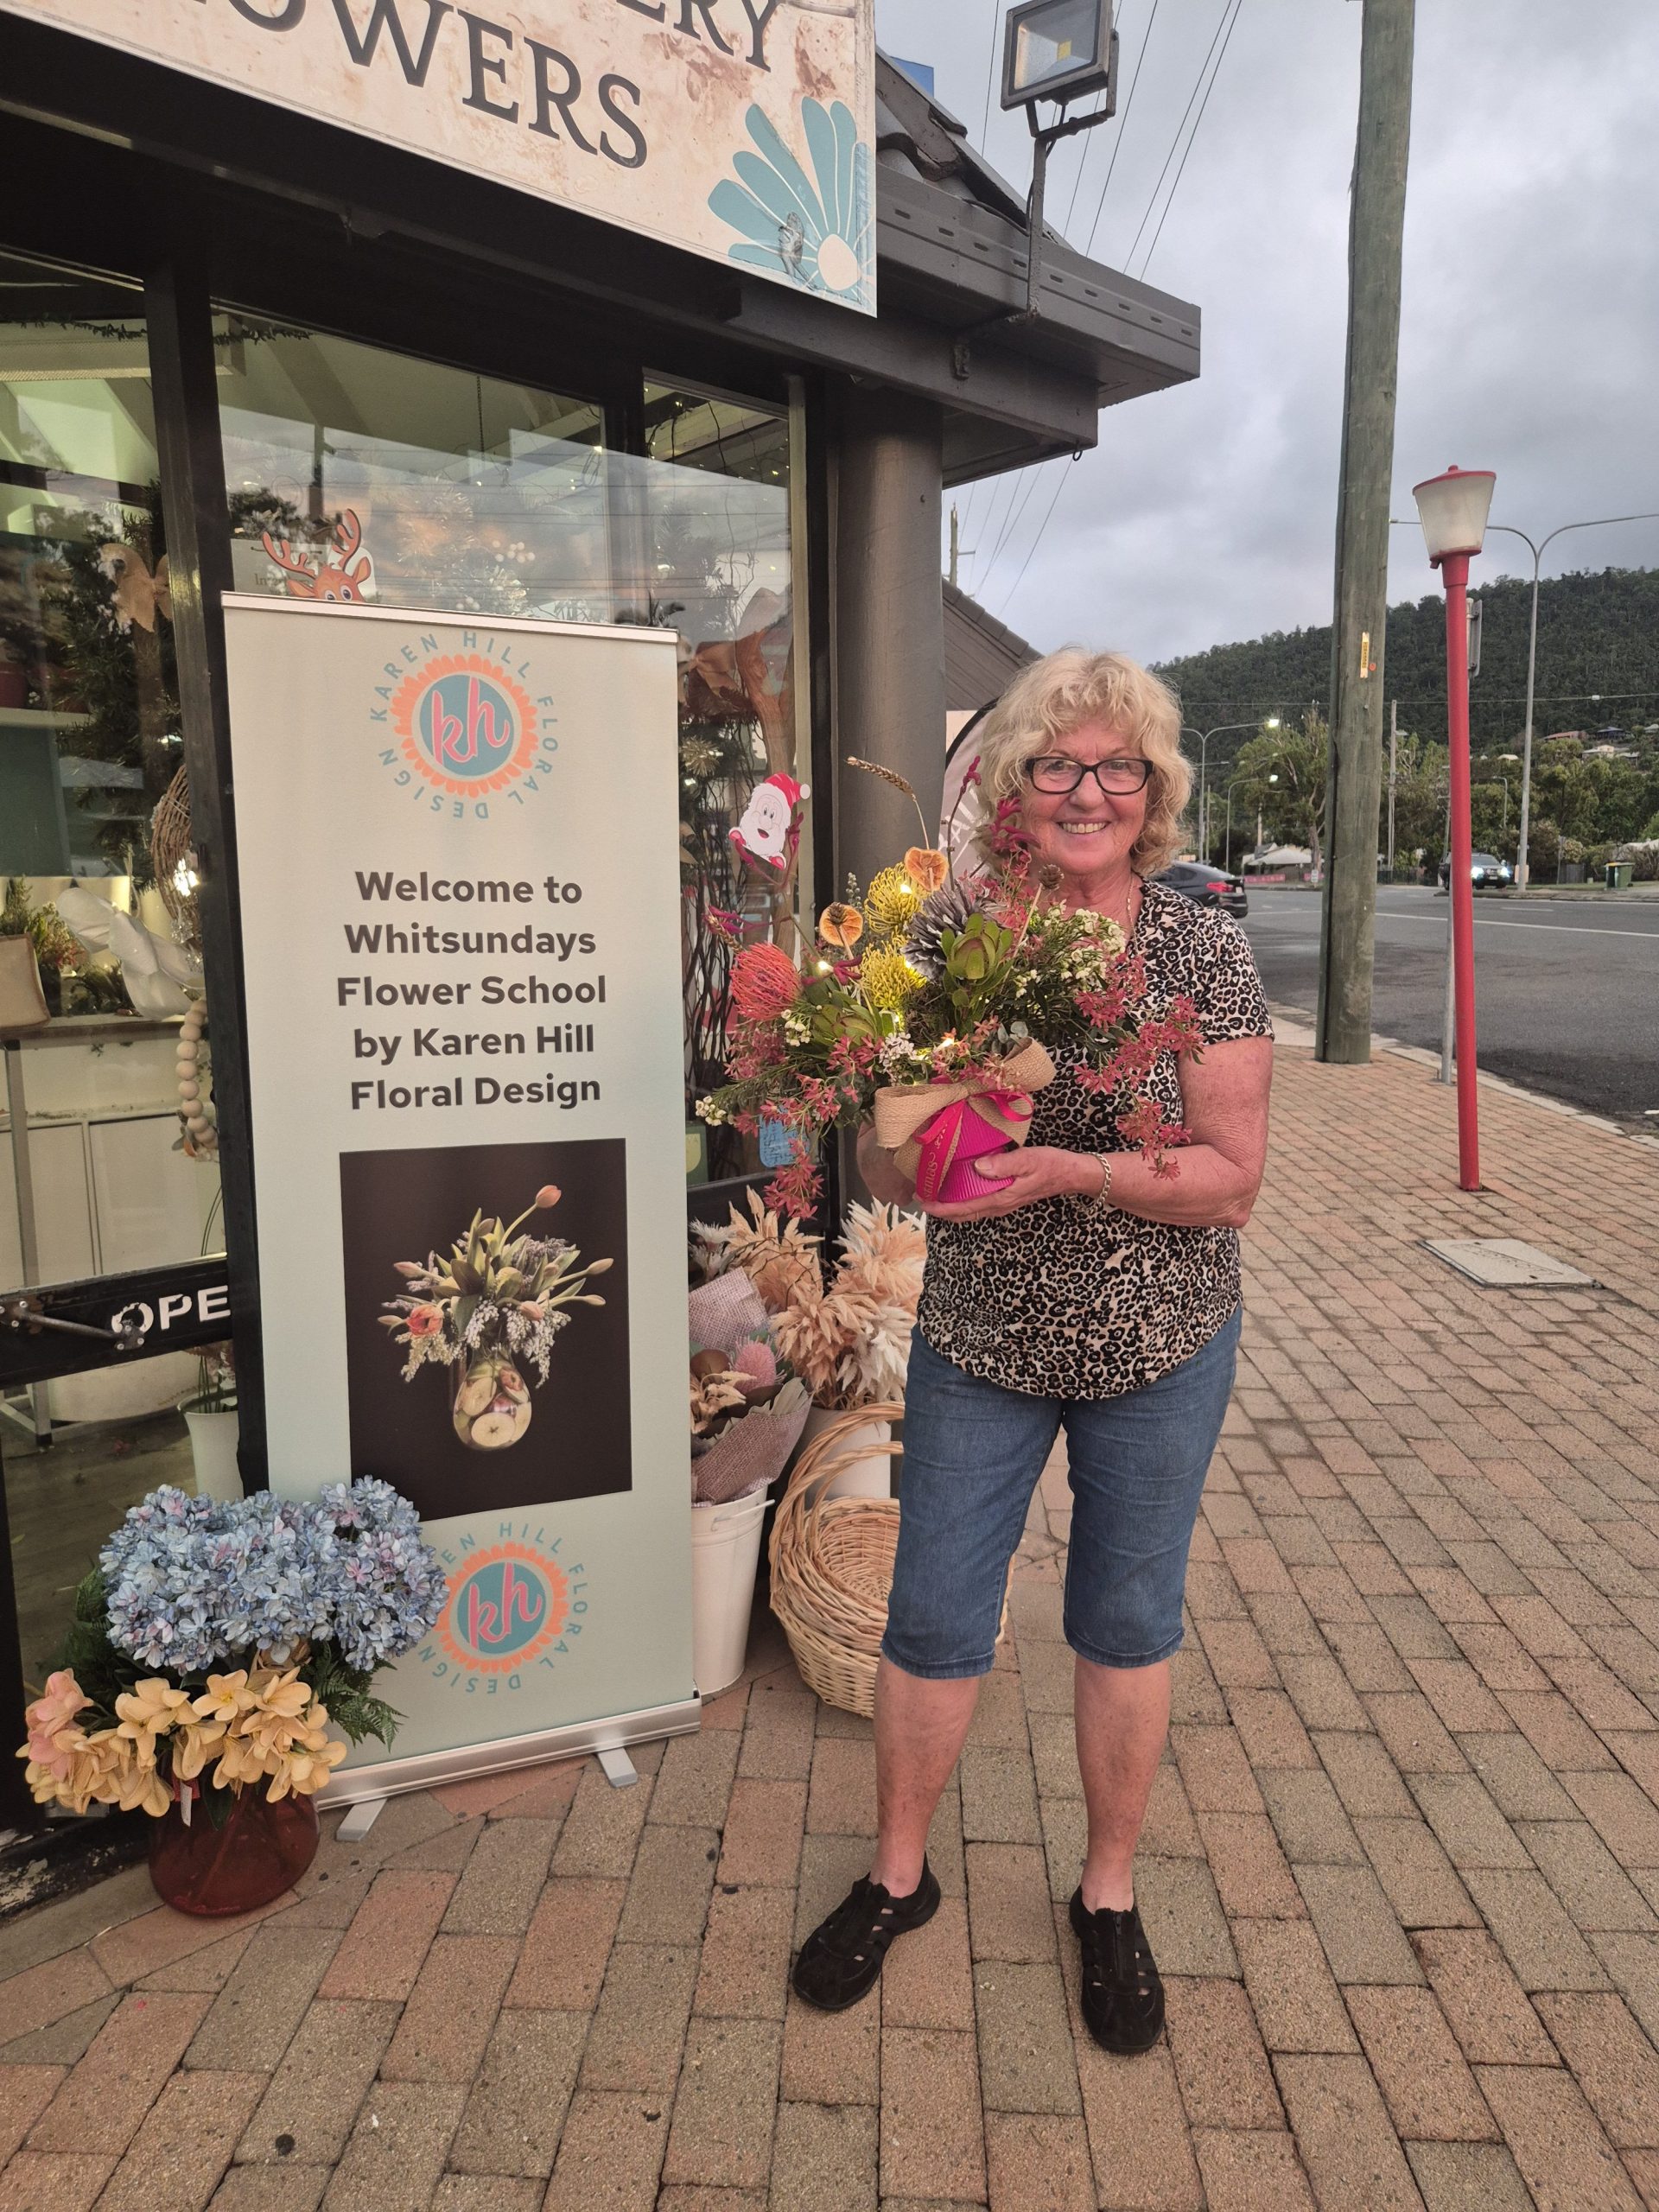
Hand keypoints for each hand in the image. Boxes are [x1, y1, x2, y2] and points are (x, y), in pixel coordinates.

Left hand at [918, 1146, 1096, 1221]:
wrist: (1072, 1174)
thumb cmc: (1051, 1165)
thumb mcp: (1028, 1160)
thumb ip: (1004, 1164)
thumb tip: (978, 1167)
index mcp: (1001, 1197)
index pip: (965, 1208)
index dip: (941, 1207)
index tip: (922, 1201)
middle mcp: (1000, 1205)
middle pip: (964, 1214)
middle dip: (941, 1209)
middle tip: (920, 1198)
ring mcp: (1004, 1203)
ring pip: (972, 1211)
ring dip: (952, 1207)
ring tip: (934, 1196)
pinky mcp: (1008, 1197)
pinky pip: (980, 1204)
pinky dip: (965, 1201)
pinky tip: (959, 1191)